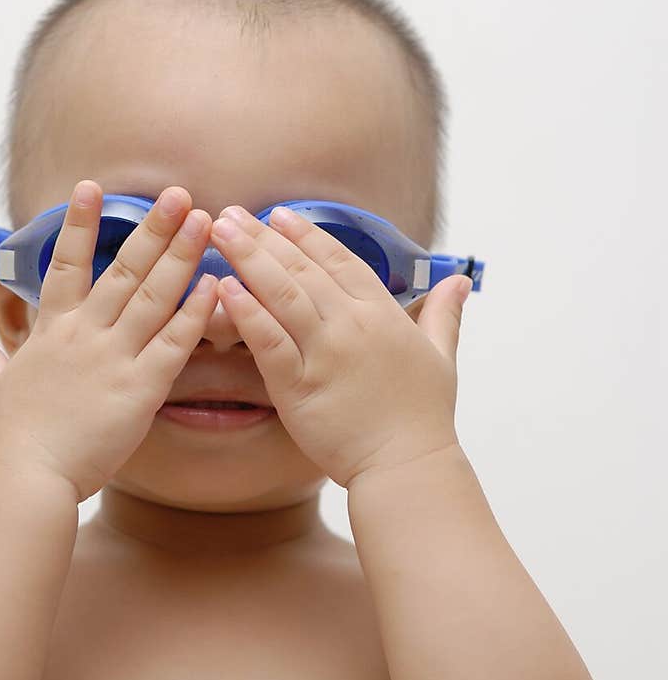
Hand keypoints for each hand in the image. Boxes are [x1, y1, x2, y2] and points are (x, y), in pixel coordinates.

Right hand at [0, 182, 218, 500]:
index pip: (66, 264)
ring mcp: (114, 357)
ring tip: (205, 220)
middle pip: (124, 269)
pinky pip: (174, 342)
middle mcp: (84, 334)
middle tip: (180, 193)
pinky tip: (214, 283)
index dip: (79, 224)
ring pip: (154, 295)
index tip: (91, 185)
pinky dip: (196, 311)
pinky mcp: (140, 387)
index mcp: (52, 331)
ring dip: (181, 254)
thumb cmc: (11, 439)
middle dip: (153, 228)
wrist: (26, 477)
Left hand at [209, 205, 472, 484]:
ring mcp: (325, 354)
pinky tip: (224, 289)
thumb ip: (443, 313)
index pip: (339, 260)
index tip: (278, 214)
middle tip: (230, 212)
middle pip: (303, 269)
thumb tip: (460, 280)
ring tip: (219, 232)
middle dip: (263, 237)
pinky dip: (247, 313)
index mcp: (383, 314)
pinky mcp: (300, 386)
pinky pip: (269, 342)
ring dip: (248, 258)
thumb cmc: (423, 416)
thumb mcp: (441, 356)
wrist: (407, 466)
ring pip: (282, 294)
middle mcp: (352, 326)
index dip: (307, 235)